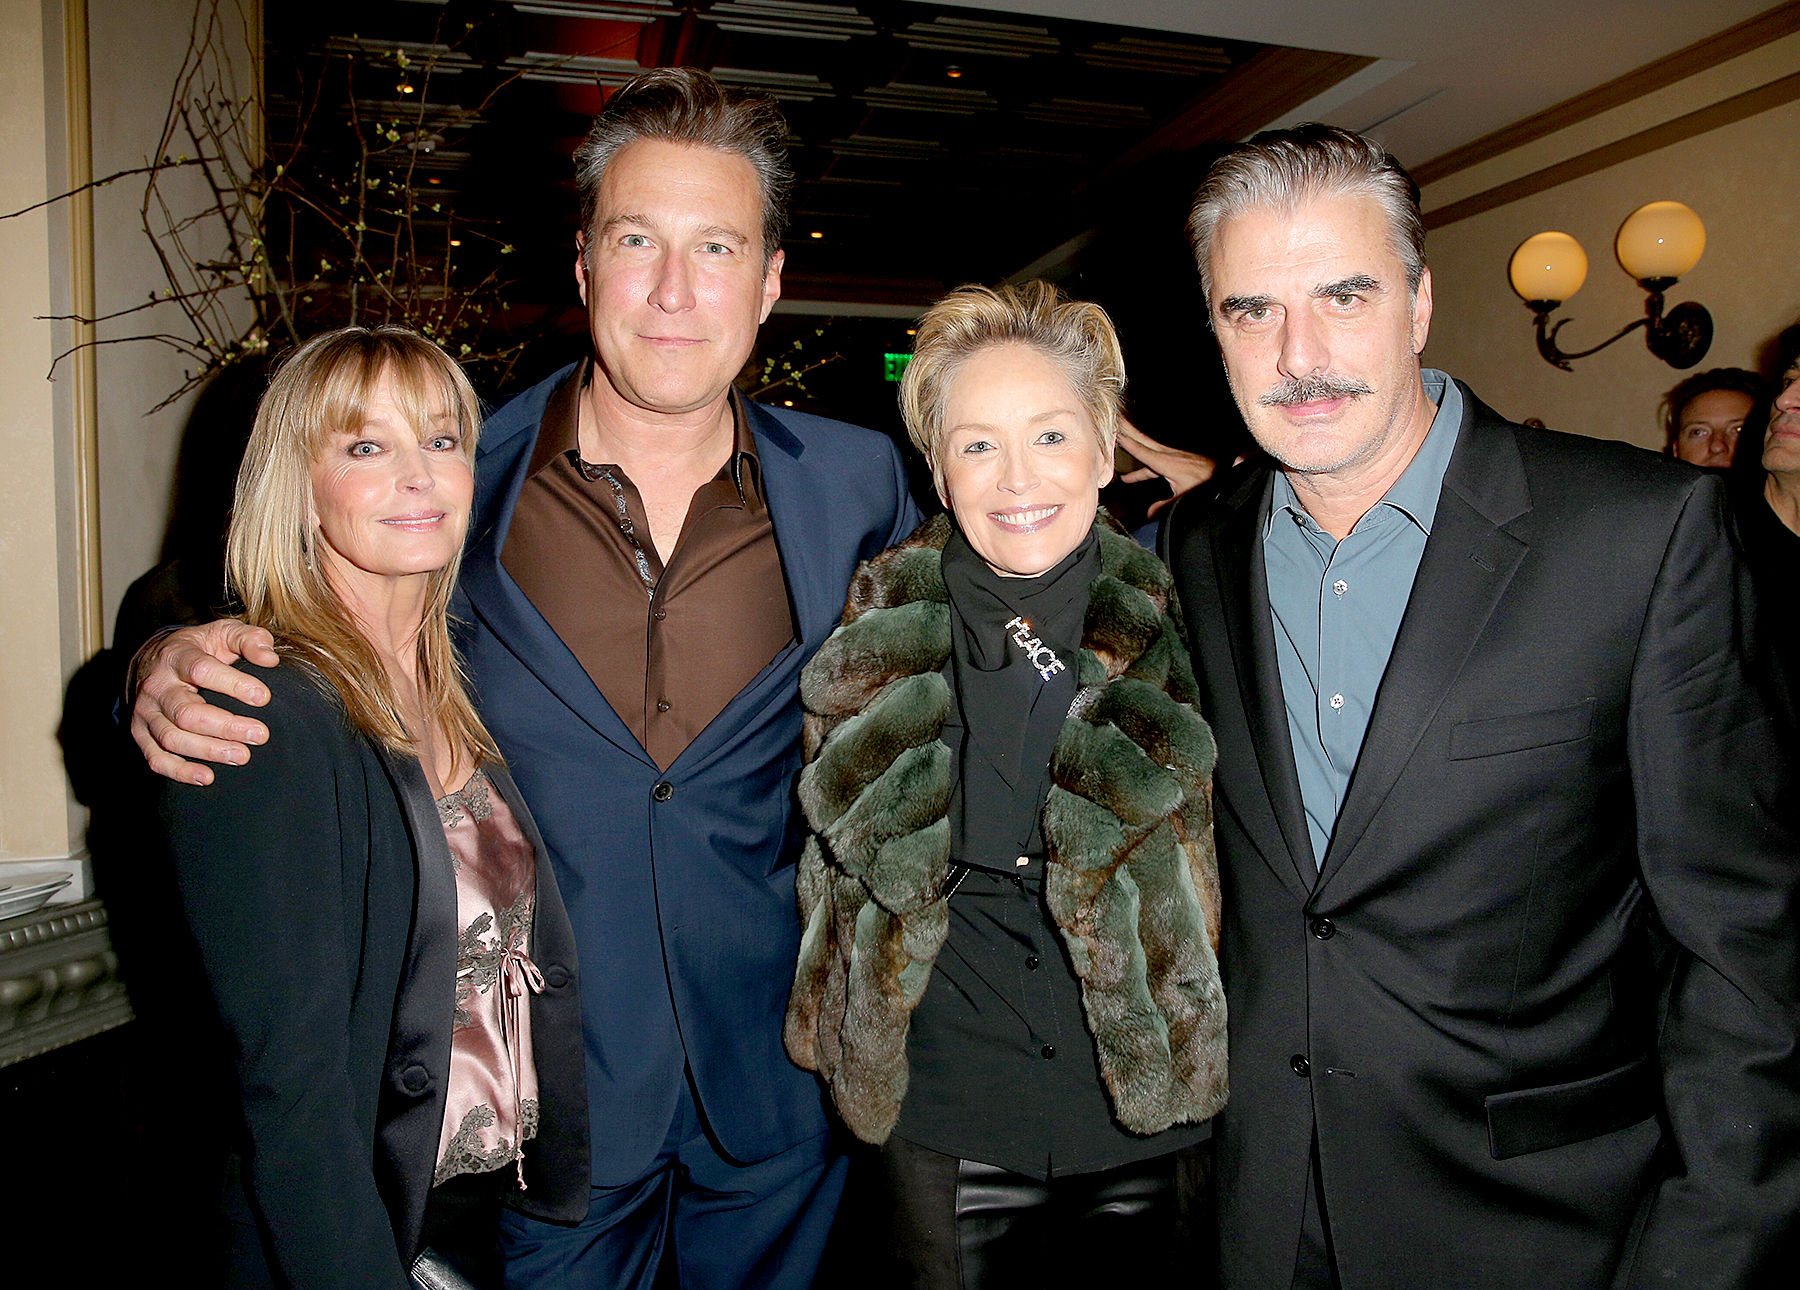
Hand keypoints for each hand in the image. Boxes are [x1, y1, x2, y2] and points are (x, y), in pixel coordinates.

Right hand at [130, 620, 278, 784]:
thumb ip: (250, 639)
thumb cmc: (201, 648)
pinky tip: (208, 777)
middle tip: (261, 735)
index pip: (202, 670)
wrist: (156, 659)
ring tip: (243, 756)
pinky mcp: (141, 733)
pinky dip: (179, 771)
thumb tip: (270, 659)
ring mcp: (146, 711)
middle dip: (226, 726)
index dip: (233, 684)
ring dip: (208, 751)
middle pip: (187, 712)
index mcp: (178, 656)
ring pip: (172, 737)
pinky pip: (155, 757)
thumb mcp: (224, 632)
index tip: (264, 697)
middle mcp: (157, 685)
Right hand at [1117, 419, 1217, 516]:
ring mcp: (1171, 455)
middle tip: (1114, 418)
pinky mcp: (1174, 458)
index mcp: (1166, 463)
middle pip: (1142, 440)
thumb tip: (1149, 513)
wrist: (1223, 473)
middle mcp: (1167, 455)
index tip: (1114, 433)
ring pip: (1147, 446)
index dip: (1127, 443)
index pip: (1142, 451)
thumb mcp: (1184, 496)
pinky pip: (1153, 454)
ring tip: (1118, 434)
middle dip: (1128, 430)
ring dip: (1133, 439)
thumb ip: (1165, 505)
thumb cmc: (1205, 483)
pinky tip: (1134, 467)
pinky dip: (1141, 454)